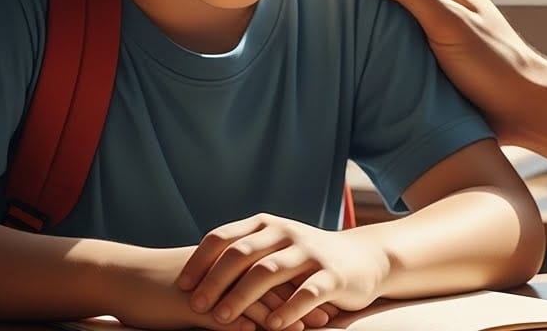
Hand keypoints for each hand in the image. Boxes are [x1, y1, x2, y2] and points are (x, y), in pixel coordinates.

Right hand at [106, 246, 313, 330]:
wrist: (122, 278)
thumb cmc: (161, 284)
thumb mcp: (202, 282)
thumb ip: (228, 288)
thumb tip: (252, 307)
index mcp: (231, 260)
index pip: (274, 271)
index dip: (300, 285)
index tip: (325, 299)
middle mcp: (226, 268)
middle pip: (273, 285)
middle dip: (301, 302)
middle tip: (328, 317)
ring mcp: (211, 286)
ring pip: (254, 301)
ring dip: (281, 317)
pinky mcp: (192, 304)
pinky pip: (223, 316)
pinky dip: (245, 325)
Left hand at [175, 213, 387, 330]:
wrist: (365, 259)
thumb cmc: (307, 260)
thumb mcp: (275, 248)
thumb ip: (242, 255)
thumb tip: (190, 278)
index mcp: (267, 225)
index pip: (224, 237)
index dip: (200, 261)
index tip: (182, 286)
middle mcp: (287, 233)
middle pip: (243, 253)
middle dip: (215, 281)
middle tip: (196, 306)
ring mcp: (311, 253)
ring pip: (270, 270)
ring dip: (243, 296)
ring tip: (223, 319)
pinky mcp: (334, 275)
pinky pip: (307, 291)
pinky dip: (288, 309)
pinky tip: (273, 326)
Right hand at [326, 0, 546, 137]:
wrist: (525, 111)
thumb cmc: (494, 67)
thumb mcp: (449, 25)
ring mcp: (435, 24)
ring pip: (386, 4)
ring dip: (354, 0)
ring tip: (312, 1)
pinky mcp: (431, 52)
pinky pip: (390, 32)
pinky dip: (365, 31)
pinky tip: (343, 43)